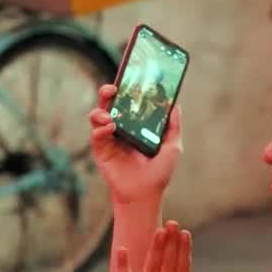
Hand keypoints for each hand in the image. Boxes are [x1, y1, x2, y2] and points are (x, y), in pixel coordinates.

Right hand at [89, 84, 182, 205]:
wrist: (145, 195)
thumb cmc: (159, 173)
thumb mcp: (173, 147)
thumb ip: (173, 126)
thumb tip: (175, 105)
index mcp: (135, 125)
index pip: (128, 102)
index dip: (126, 88)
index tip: (128, 76)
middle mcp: (120, 129)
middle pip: (109, 104)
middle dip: (107, 93)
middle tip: (112, 89)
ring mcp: (109, 139)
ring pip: (97, 117)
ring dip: (101, 112)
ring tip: (110, 116)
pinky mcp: (101, 152)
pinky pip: (96, 136)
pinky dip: (101, 130)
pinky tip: (110, 128)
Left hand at [116, 221, 207, 271]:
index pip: (183, 268)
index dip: (184, 250)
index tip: (185, 234)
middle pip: (169, 264)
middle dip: (172, 242)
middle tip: (173, 224)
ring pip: (152, 268)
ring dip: (156, 248)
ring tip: (160, 230)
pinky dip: (123, 266)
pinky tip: (122, 249)